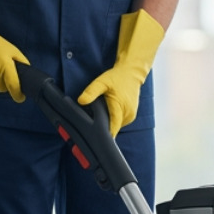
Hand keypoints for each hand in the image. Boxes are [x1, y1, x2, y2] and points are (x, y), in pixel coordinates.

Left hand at [77, 10, 165, 137]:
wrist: (132, 72)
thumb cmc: (117, 77)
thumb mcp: (101, 82)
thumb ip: (91, 92)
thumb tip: (81, 101)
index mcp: (120, 108)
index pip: (112, 130)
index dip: (103, 136)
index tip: (94, 140)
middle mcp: (128, 115)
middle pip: (113, 128)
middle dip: (102, 127)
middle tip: (90, 124)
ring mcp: (131, 116)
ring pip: (116, 125)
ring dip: (108, 122)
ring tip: (99, 115)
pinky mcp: (131, 115)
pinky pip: (119, 121)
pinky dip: (113, 119)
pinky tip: (107, 112)